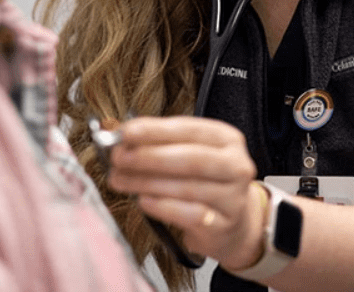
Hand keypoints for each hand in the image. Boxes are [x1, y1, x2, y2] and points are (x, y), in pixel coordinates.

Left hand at [106, 116, 265, 268]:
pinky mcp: (224, 224)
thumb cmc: (202, 181)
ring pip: (186, 187)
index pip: (188, 128)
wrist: (233, 222)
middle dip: (148, 156)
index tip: (126, 132)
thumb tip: (117, 133)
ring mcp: (233, 197)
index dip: (155, 129)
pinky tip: (143, 201)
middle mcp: (235, 165)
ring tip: (120, 180)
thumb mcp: (187, 153)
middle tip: (119, 157)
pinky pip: (190, 214)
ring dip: (147, 182)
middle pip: (190, 158)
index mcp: (226, 138)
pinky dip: (163, 206)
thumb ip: (156, 142)